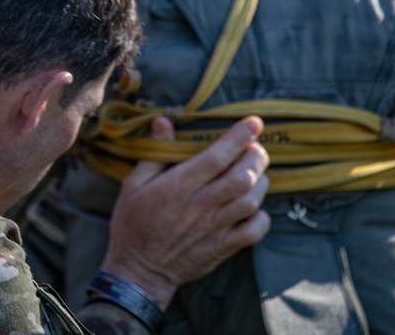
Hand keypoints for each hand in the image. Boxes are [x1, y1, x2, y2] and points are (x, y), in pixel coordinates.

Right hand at [99, 116, 270, 308]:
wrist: (138, 272)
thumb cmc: (133, 224)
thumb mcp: (133, 185)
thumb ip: (154, 153)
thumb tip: (163, 121)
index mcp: (178, 187)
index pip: (216, 156)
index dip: (239, 137)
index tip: (254, 122)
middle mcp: (200, 206)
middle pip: (242, 176)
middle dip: (256, 156)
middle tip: (255, 148)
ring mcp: (214, 229)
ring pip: (252, 200)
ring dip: (261, 182)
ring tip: (255, 173)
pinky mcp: (222, 248)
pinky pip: (253, 231)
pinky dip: (261, 216)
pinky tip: (254, 207)